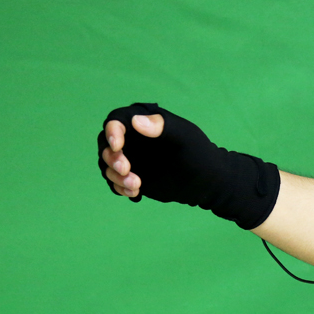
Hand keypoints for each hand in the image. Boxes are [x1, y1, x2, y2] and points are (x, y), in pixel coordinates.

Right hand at [95, 103, 280, 229]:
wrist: (208, 182)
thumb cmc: (200, 154)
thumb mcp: (185, 138)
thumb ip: (163, 127)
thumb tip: (135, 121)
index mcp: (145, 123)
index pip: (117, 120)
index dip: (112, 131)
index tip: (118, 146)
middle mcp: (133, 139)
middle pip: (105, 144)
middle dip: (111, 158)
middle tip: (127, 170)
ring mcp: (131, 158)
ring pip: (107, 165)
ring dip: (115, 176)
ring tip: (137, 185)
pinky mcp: (131, 176)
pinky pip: (114, 182)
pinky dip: (119, 188)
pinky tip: (136, 193)